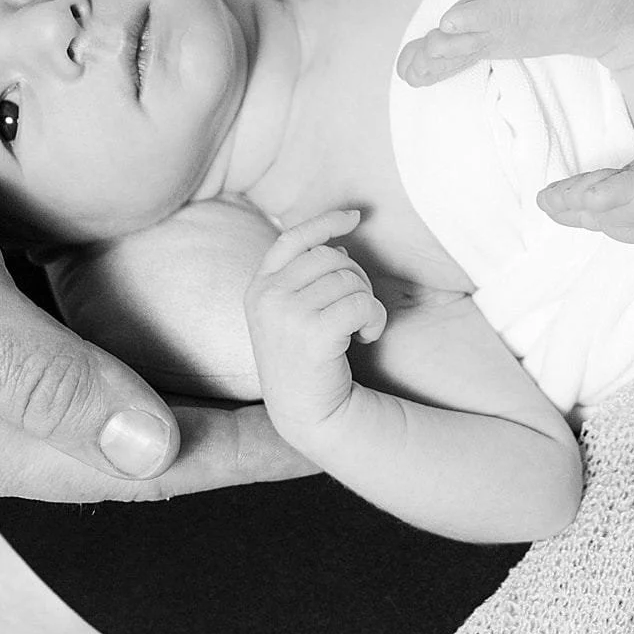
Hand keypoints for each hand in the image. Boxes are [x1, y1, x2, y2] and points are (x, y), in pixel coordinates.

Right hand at [0, 112, 306, 500]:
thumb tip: (156, 449)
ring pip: (104, 412)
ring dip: (191, 397)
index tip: (333, 440)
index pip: (142, 469)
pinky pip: (68, 367)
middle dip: (234, 436)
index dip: (244, 455)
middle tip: (333, 404)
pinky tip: (179, 320)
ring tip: (281, 373)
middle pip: (132, 453)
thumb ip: (41, 377)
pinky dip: (136, 351)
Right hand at [243, 208, 388, 436]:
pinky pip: (361, 303)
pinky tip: (366, 337)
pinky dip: (375, 318)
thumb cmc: (308, 363)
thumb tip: (338, 244)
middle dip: (356, 277)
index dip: (325, 222)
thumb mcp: (291, 316)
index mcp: (258, 289)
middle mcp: (267, 297)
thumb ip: (304, 279)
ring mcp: (286, 314)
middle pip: (331, 257)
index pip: (293, 239)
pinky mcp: (312, 334)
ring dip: (367, 301)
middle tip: (358, 309)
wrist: (308, 415)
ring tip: (361, 327)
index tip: (354, 218)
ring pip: (349, 278)